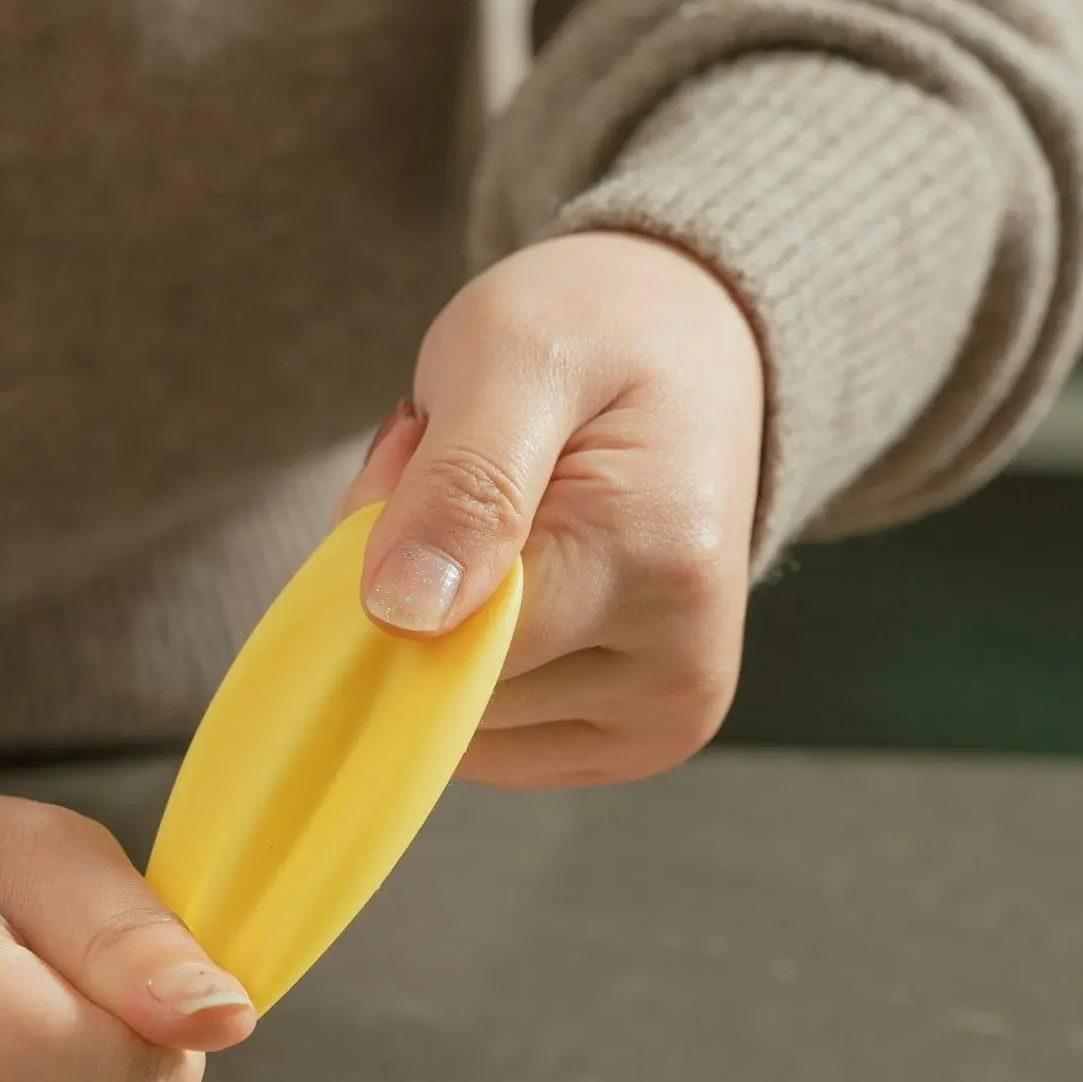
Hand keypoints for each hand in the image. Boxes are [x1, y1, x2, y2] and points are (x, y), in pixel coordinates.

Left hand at [339, 231, 764, 786]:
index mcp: (658, 565)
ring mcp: (658, 721)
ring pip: (457, 720)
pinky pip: (487, 739)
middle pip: (448, 687)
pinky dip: (462, 658)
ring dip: (431, 622)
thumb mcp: (514, 358)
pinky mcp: (631, 745)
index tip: (417, 455)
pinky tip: (505, 570)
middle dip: (410, 585)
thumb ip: (462, 486)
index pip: (447, 642)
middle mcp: (678, 672)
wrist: (690, 349)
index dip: (392, 557)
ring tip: (491, 513)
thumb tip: (405, 616)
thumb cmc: (597, 336)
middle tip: (451, 466)